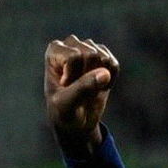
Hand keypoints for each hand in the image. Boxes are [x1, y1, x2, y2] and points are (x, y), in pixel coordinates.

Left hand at [44, 35, 118, 158]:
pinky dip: (109, 80)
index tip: (64, 87)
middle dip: (87, 76)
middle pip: (91, 54)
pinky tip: (98, 87)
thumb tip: (105, 74)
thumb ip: (82, 88)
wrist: (76, 122)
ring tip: (86, 88)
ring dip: (98, 78)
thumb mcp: (66, 104)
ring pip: (104, 58)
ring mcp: (89, 49)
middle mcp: (71, 45)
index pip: (74, 57)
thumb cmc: (63, 112)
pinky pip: (114, 65)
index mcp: (54, 51)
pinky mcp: (105, 57)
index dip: (73, 77)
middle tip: (76, 88)